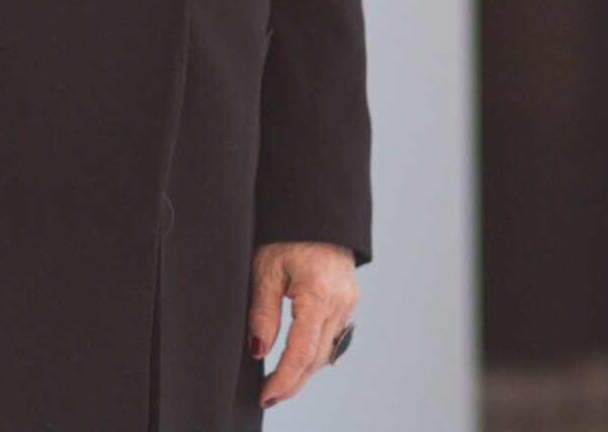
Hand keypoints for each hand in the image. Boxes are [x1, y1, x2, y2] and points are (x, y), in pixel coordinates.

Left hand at [246, 240, 358, 407]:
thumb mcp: (265, 269)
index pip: (302, 351)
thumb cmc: (287, 233)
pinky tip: (299, 360)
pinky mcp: (348, 300)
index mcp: (319, 294)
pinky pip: (333, 335)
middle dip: (293, 382)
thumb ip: (263, 312)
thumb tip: (259, 350)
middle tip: (269, 397)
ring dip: (304, 370)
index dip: (284, 378)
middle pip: (317, 358)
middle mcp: (340, 302)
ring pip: (327, 350)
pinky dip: (315, 352)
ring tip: (280, 384)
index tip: (267, 394)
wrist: (315, 211)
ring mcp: (348, 302)